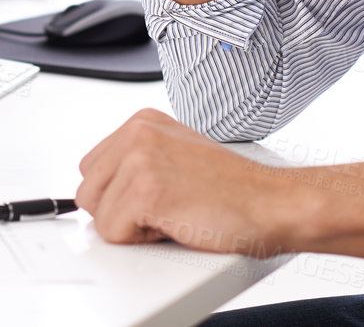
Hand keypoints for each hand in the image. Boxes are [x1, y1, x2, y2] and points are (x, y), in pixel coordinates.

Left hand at [76, 109, 300, 255]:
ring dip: (133, 227)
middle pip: (88, 191)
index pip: (92, 170)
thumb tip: (104, 187)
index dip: (120, 197)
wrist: (275, 203)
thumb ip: (139, 161)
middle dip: (120, 212)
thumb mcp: (178, 155)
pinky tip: (177, 223)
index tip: (157, 198)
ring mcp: (140, 158)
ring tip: (174, 214)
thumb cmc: (237, 191)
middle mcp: (137, 132)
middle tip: (167, 209)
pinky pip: (112, 232)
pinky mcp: (145, 190)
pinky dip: (143, 241)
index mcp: (142, 122)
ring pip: (97, 214)